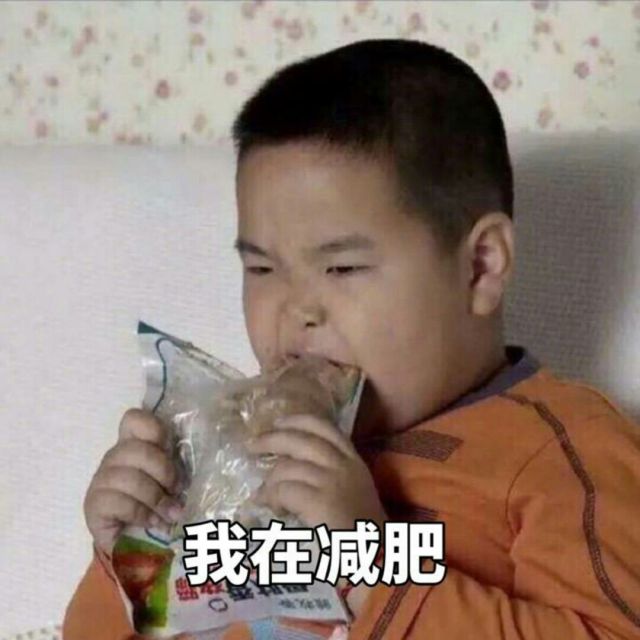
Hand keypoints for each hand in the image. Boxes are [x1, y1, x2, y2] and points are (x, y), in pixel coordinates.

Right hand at [84, 409, 183, 553]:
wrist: (129, 542)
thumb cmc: (155, 504)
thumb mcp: (170, 481)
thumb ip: (177, 468)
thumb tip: (200, 469)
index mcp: (134, 444)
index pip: (134, 419)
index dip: (154, 429)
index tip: (171, 450)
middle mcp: (114, 457)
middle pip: (136, 449)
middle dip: (163, 471)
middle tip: (177, 490)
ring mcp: (101, 479)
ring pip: (129, 478)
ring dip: (156, 498)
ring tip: (171, 514)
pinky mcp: (93, 504)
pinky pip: (120, 502)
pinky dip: (143, 514)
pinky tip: (154, 522)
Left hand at [247, 414, 386, 529]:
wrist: (377, 561)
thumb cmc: (363, 534)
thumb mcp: (354, 493)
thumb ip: (330, 476)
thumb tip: (289, 468)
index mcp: (355, 462)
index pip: (327, 428)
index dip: (300, 421)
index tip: (279, 421)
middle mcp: (345, 466)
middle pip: (303, 440)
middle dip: (274, 439)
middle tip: (253, 445)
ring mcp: (332, 482)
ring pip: (288, 467)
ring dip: (270, 480)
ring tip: (263, 494)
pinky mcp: (320, 502)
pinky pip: (284, 490)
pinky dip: (271, 497)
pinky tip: (269, 506)